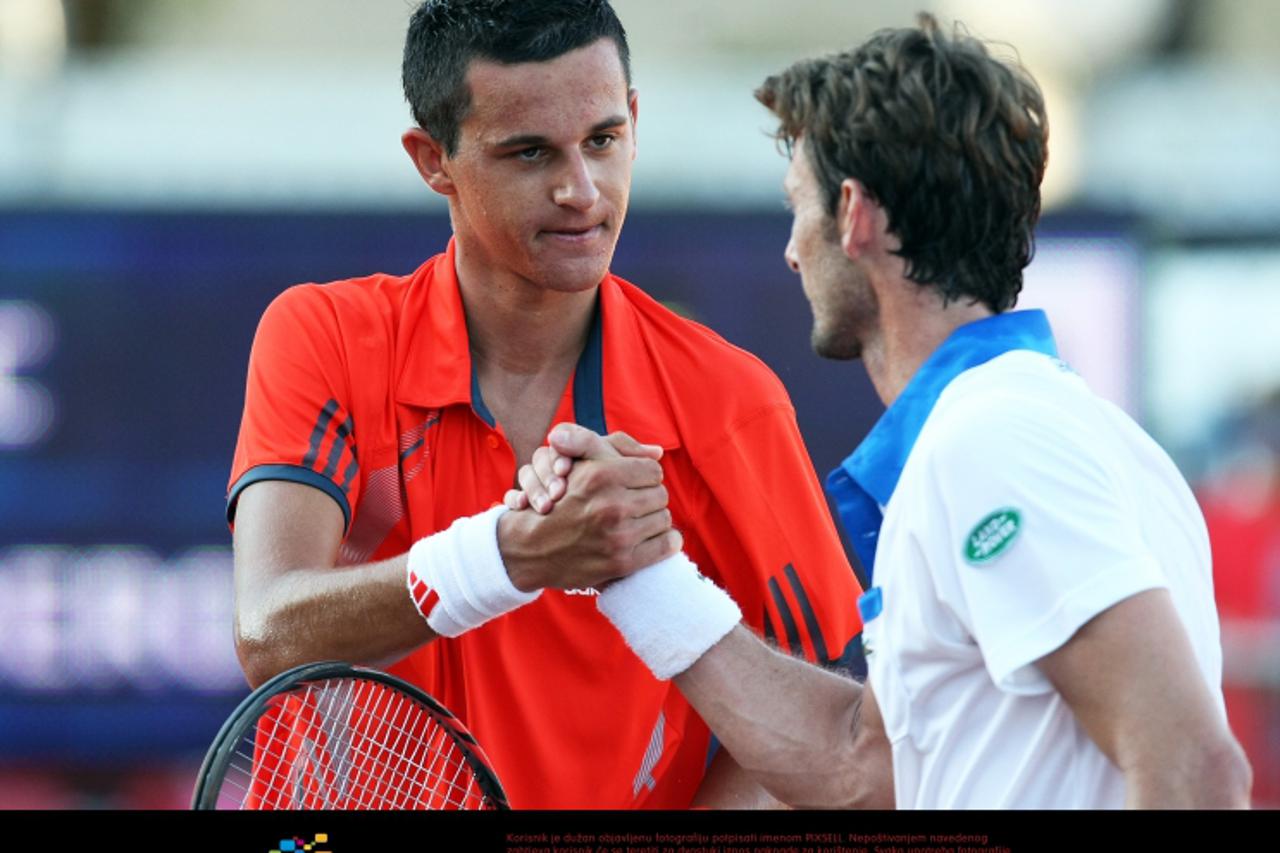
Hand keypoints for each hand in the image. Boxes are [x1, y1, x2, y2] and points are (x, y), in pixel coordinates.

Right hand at [497, 424, 678, 591]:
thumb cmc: (560, 500)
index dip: (645, 476)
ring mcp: (618, 536)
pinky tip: (655, 539)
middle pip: (660, 495)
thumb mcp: (579, 463)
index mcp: (602, 475)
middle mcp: (612, 505)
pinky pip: (665, 545)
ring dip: (655, 520)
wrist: (531, 547)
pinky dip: (667, 542)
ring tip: (640, 521)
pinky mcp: (621, 562)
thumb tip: (658, 452)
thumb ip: (615, 446)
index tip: (637, 484)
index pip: (652, 471)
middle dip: (650, 498)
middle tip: (638, 504)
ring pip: (664, 519)